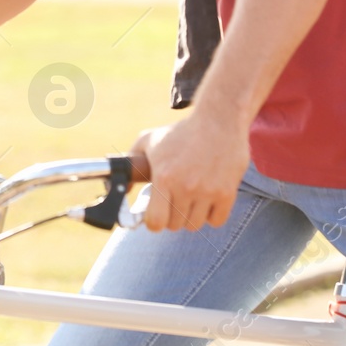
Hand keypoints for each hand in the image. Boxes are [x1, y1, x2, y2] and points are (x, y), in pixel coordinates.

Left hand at [133, 106, 250, 232]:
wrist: (218, 121)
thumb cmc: (181, 132)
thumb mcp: (149, 140)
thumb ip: (130, 161)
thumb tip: (119, 185)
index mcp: (164, 177)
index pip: (156, 222)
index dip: (153, 222)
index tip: (156, 214)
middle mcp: (186, 187)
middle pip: (175, 225)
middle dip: (172, 216)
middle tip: (174, 202)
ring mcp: (208, 191)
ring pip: (195, 225)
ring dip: (191, 216)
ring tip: (191, 200)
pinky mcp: (226, 193)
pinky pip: (216, 221)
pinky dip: (212, 215)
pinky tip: (208, 200)